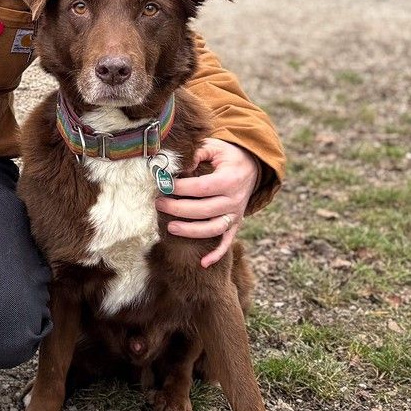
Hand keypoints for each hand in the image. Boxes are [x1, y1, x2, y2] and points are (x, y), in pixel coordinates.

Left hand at [156, 138, 258, 268]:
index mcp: (230, 179)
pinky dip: (217, 254)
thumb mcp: (214, 147)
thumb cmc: (226, 156)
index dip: (181, 188)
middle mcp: (235, 200)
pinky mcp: (235, 224)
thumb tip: (179, 166)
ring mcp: (235, 214)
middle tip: (159, 204)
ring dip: (191, 231)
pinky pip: (227, 242)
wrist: (252, 167)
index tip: (163, 185)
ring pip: (213, 229)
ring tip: (170, 228)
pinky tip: (202, 263)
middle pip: (204, 210)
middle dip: (179, 209)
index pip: (202, 188)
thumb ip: (197, 154)